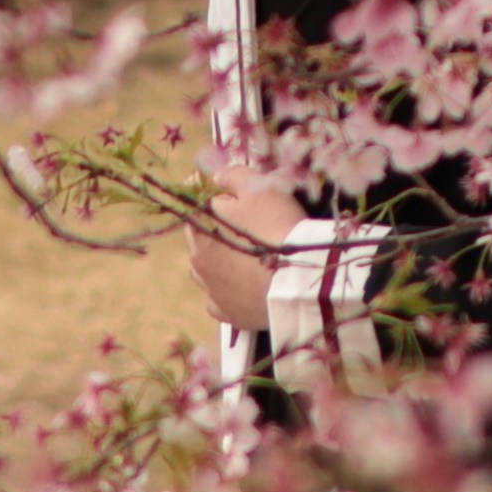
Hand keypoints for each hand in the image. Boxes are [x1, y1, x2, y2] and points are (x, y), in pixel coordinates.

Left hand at [188, 170, 306, 334]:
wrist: (297, 281)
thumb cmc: (275, 229)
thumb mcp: (258, 188)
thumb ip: (232, 177)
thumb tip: (215, 177)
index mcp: (200, 232)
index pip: (194, 209)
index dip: (210, 198)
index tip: (225, 193)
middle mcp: (198, 264)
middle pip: (200, 242)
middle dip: (215, 232)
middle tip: (241, 226)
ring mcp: (212, 293)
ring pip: (207, 274)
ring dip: (219, 264)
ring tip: (242, 259)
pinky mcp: (229, 315)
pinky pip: (221, 301)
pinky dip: (228, 293)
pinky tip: (243, 288)